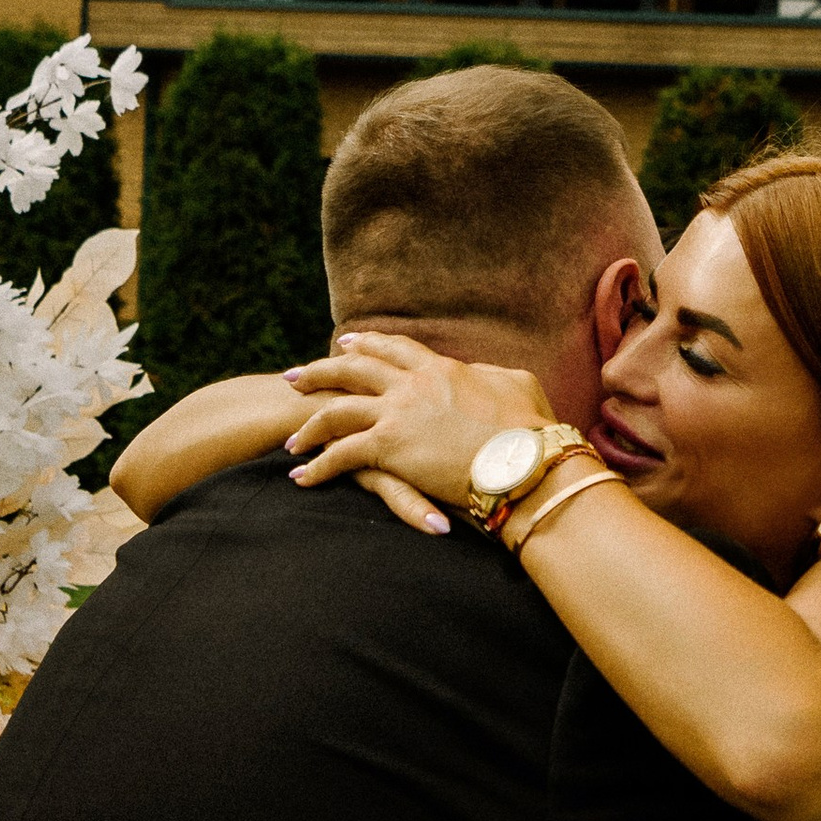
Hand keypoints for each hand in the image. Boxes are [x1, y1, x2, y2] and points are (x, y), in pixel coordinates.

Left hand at [282, 335, 556, 513]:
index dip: (368, 346)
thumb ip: (492, 378)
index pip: (394, 349)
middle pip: (353, 370)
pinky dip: (318, 466)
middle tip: (296, 377)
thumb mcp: (518, 387)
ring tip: (289, 437)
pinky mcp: (389, 446)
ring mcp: (398, 413)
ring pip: (337, 410)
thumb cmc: (531, 431)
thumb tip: (486, 378)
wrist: (525, 459)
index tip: (347, 344)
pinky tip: (301, 476)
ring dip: (308, 423)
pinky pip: (341, 454)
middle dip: (320, 372)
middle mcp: (412, 384)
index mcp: (442, 368)